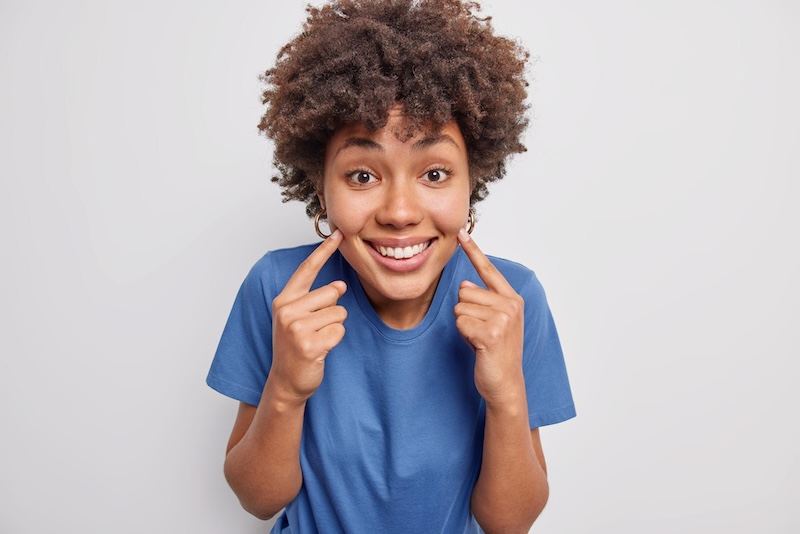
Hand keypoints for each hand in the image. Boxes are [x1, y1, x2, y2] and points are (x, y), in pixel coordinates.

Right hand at [269, 230, 346, 402]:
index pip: (306, 269)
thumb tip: (341, 285)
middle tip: (316, 329)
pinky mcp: (309, 344)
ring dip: (335, 327)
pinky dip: (336, 341)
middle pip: (332, 293)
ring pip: (339, 313)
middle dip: (333, 310)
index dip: (323, 251)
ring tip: (318, 339)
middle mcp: (287, 310)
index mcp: (284, 300)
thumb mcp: (299, 318)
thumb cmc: (296, 347)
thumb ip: (315, 299)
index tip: (338, 234)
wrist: (286, 381)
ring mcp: (296, 327)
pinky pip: (340, 331)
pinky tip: (321, 350)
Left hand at [455, 229, 524, 404]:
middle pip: (465, 294)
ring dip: (464, 326)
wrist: (504, 383)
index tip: (462, 233)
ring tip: (480, 340)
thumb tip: (465, 286)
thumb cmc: (495, 352)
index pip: (489, 270)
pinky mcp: (491, 333)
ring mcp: (503, 318)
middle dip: (466, 314)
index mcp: (512, 299)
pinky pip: (461, 323)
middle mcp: (510, 305)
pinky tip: (478, 346)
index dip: (474, 251)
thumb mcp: (492, 322)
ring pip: (460, 308)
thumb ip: (482, 301)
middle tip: (481, 333)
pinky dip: (464, 336)